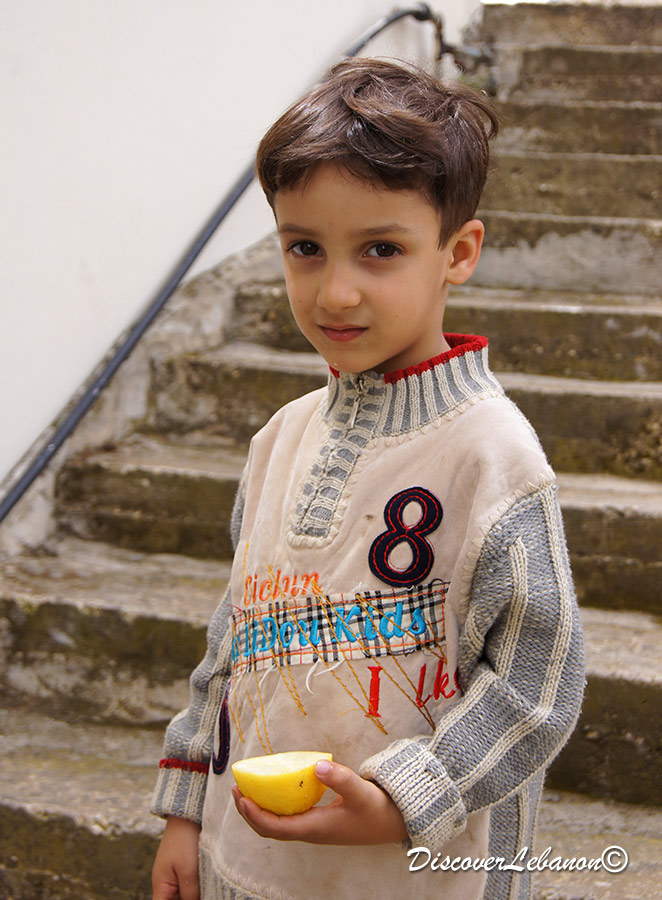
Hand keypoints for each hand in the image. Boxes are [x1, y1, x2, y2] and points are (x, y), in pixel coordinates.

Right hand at [152, 815, 200, 899]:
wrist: (187, 814)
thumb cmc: (184, 840)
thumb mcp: (188, 870)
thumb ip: (190, 893)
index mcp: (161, 886)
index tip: (192, 899)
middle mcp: (166, 884)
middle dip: (189, 899)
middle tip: (205, 893)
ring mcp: (175, 876)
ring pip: (184, 894)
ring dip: (195, 893)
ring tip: (207, 889)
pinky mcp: (185, 868)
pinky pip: (189, 885)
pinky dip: (198, 887)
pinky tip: (208, 884)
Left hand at [232, 759, 407, 844]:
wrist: (393, 822)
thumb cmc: (376, 809)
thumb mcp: (360, 791)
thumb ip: (340, 778)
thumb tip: (317, 764)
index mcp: (315, 828)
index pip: (275, 827)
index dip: (255, 814)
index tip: (242, 797)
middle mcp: (310, 831)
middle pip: (269, 828)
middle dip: (249, 811)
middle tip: (236, 788)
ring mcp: (313, 827)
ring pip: (277, 823)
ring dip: (259, 808)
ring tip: (248, 787)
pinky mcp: (318, 821)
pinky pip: (288, 816)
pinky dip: (275, 805)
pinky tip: (275, 786)